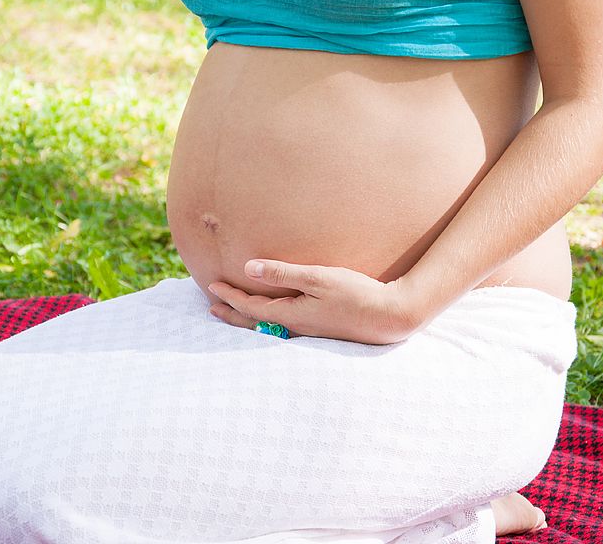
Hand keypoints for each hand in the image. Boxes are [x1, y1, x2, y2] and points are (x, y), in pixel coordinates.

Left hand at [207, 259, 418, 344]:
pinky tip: (274, 319)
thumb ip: (282, 273)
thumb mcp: (318, 278)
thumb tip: (249, 269)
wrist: (390, 316)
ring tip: (235, 315)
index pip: (251, 307)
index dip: (230, 297)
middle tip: (212, 309)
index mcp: (292, 315)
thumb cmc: (356, 294)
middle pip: (255, 323)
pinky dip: (267, 322)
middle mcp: (297, 328)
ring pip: (268, 328)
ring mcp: (310, 332)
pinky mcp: (321, 331)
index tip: (211, 286)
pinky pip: (284, 329)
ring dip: (248, 320)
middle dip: (232, 314)